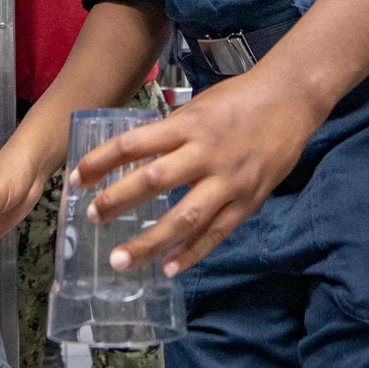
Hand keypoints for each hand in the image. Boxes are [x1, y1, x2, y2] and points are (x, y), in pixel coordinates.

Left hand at [73, 66, 322, 274]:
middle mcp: (205, 152)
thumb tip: (134, 156)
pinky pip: (217, 232)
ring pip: (185, 216)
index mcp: (188, 124)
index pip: (133, 143)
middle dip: (118, 201)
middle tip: (92, 217)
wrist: (292, 98)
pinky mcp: (249, 200)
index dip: (101, 161)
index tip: (77, 178)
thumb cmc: (239, 99)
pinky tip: (168, 269)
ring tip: (121, 260)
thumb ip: (170, 133)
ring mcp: (229, 179)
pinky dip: (192, 253)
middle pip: (154, 180)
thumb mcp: (198, 107)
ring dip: (150, 242)